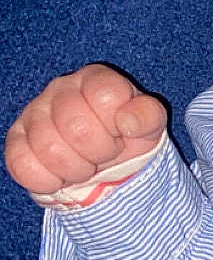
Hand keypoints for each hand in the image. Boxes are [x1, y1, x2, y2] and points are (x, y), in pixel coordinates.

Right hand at [5, 64, 165, 196]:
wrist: (103, 168)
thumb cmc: (124, 139)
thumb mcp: (149, 127)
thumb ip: (148, 116)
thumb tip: (128, 121)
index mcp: (95, 79)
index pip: (105, 96)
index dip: (117, 126)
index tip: (121, 135)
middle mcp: (61, 89)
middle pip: (76, 127)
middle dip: (98, 152)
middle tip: (102, 155)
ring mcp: (34, 113)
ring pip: (49, 148)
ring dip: (75, 169)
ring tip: (84, 165)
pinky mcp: (16, 140)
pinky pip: (23, 164)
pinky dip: (48, 180)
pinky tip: (60, 176)